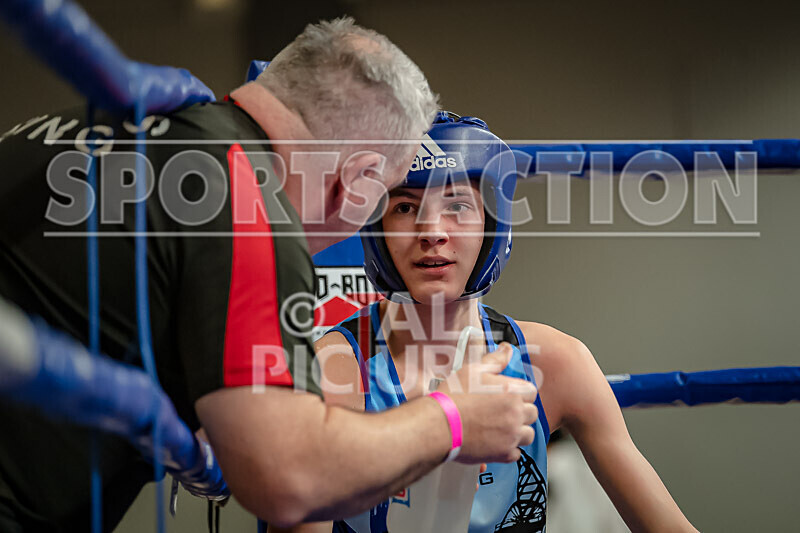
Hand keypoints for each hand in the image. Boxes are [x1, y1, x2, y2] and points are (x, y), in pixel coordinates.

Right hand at [439, 343, 537, 463]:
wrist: (439, 425)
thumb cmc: (454, 395)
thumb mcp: (473, 370)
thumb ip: (495, 360)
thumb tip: (507, 349)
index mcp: (513, 391)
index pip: (532, 391)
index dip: (520, 392)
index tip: (507, 395)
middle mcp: (516, 414)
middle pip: (532, 414)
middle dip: (521, 412)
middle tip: (502, 412)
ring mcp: (511, 436)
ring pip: (528, 435)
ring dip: (518, 432)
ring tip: (500, 428)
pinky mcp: (503, 454)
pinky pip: (516, 454)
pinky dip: (508, 449)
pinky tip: (494, 443)